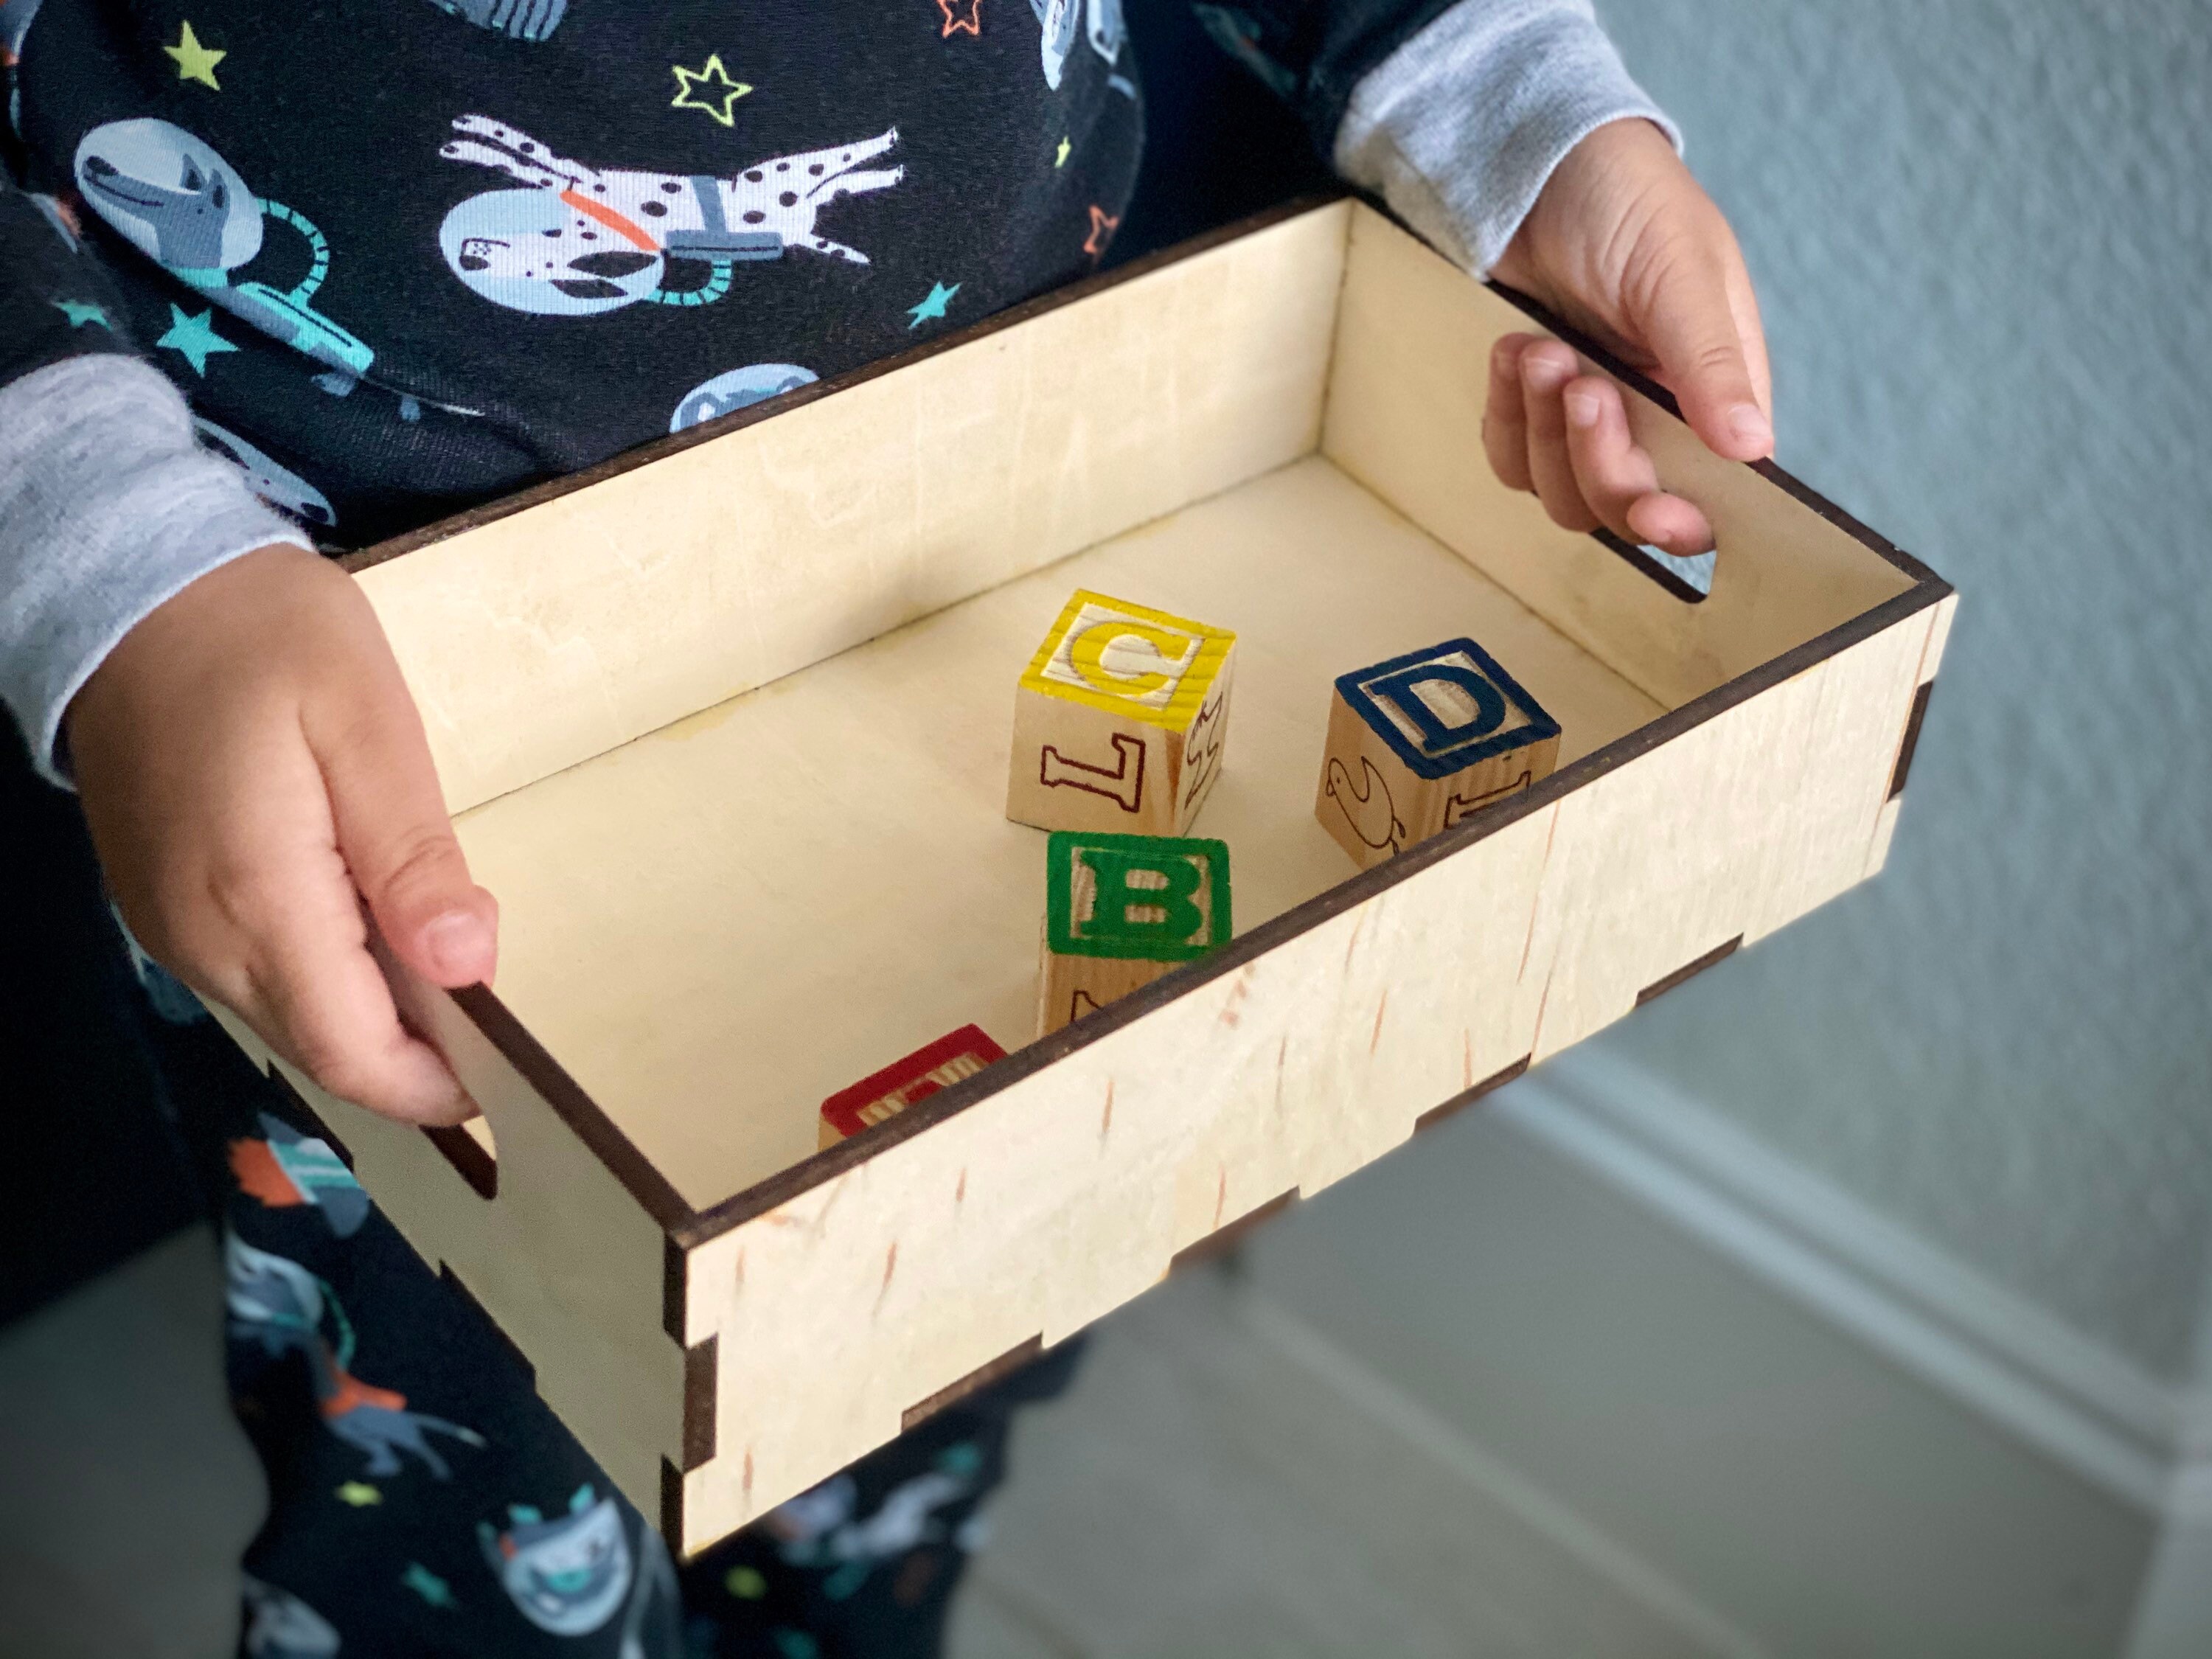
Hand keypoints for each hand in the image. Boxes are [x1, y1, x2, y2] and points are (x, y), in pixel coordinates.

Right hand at [68, 544, 497, 1123]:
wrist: (135, 591)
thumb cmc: (263, 637)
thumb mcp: (365, 721)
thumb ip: (413, 853)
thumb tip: (468, 966)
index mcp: (258, 898)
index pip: (353, 1052)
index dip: (435, 1083)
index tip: (509, 1072)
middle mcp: (201, 938)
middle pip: (324, 1052)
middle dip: (414, 1057)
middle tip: (494, 1012)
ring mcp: (173, 929)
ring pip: (290, 1022)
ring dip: (373, 1019)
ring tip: (444, 964)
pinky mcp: (166, 907)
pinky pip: (258, 980)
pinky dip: (327, 981)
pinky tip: (375, 932)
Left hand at [1485, 117, 1771, 554]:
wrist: (1538, 164)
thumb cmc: (1627, 200)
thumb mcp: (1679, 270)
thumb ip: (1711, 361)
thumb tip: (1751, 447)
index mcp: (1715, 393)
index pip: (1712, 493)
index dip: (1682, 520)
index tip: (1652, 510)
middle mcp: (1657, 421)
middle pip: (1625, 506)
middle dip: (1596, 458)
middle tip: (1579, 382)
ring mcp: (1590, 422)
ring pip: (1562, 494)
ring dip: (1543, 430)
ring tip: (1538, 350)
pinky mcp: (1533, 412)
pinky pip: (1512, 460)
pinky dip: (1506, 417)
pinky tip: (1511, 353)